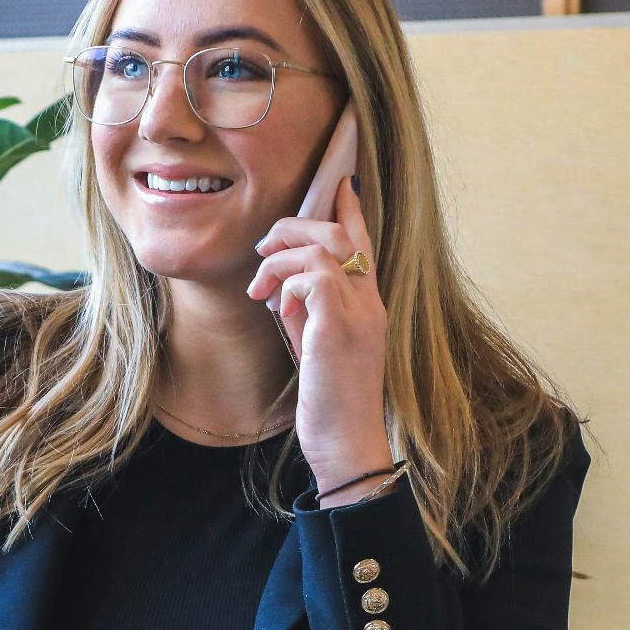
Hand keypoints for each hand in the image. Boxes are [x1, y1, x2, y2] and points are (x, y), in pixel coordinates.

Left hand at [248, 176, 394, 498]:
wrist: (346, 445)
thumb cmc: (330, 403)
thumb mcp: (316, 347)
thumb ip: (307, 312)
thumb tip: (283, 288)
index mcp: (369, 306)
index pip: (363, 243)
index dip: (350, 210)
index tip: (339, 184)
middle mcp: (370, 303)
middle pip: (339, 234)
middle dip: (294, 227)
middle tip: (262, 249)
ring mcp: (358, 314)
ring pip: (323, 248)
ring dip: (281, 257)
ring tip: (259, 285)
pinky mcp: (339, 329)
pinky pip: (313, 277)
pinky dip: (287, 282)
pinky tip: (277, 306)